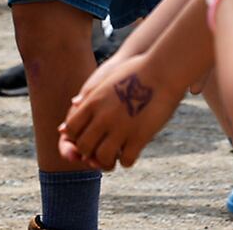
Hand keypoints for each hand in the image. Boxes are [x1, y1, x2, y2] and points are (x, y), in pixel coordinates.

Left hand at [57, 48, 187, 169]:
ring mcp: (120, 128)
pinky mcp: (139, 137)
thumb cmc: (134, 71)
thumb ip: (89, 94)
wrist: (161, 72)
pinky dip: (127, 161)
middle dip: (88, 153)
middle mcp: (102, 117)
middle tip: (97, 153)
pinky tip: (130, 154)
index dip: (74, 138)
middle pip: (84, 146)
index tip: (84, 138)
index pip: (71, 129)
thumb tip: (73, 103)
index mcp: (92, 102)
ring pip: (103, 157)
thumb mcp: (105, 79)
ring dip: (107, 161)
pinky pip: (127, 159)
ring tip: (114, 158)